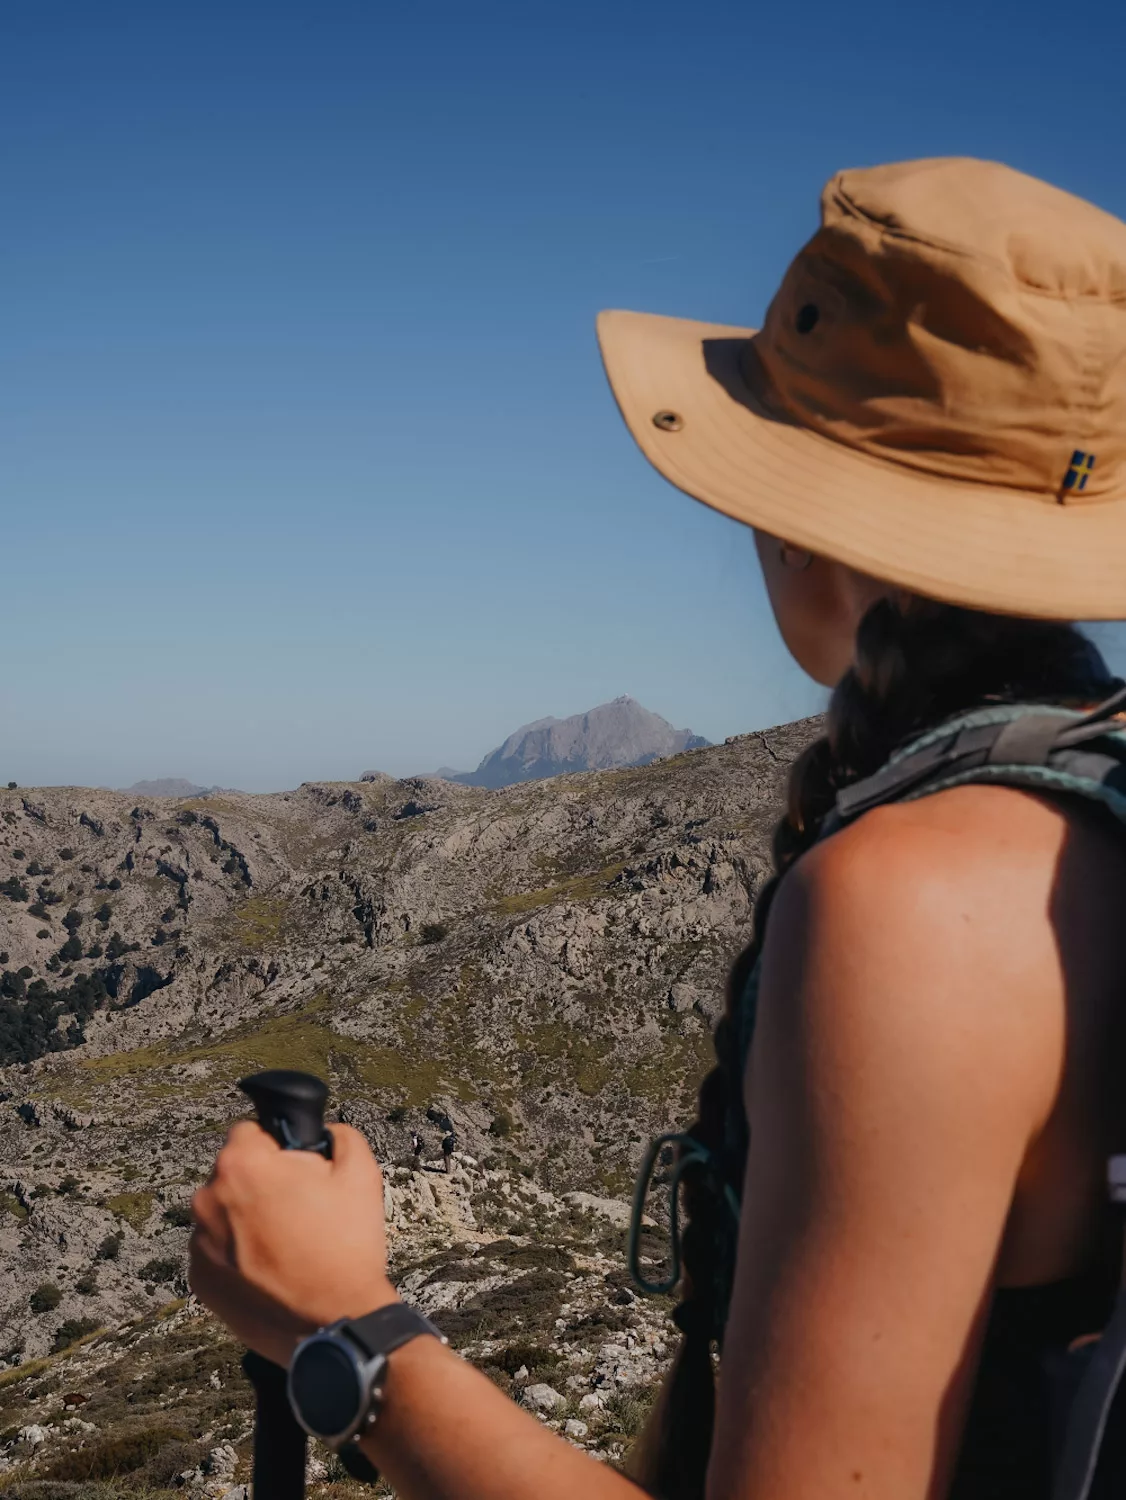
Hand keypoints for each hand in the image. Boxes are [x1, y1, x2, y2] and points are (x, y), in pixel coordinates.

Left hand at [190, 1121, 397, 1366]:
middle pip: (234, 1172)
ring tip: (287, 1243)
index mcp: (242, 1164)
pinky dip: (237, 1253)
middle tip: (299, 1208)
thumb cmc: (346, 1246)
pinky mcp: (199, 1279)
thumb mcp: (361, 1174)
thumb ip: (339, 1135)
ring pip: (224, 1211)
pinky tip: (271, 1268)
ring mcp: (199, 1242)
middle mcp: (208, 1198)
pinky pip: (217, 1250)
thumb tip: (322, 1132)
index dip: (278, 1146)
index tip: (297, 1169)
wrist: (334, 1322)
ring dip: (246, 1218)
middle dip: (261, 1181)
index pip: (250, 1131)